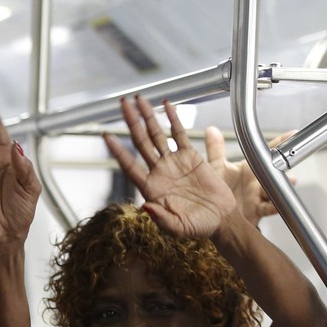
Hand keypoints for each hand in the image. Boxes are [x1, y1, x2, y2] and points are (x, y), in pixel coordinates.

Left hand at [104, 95, 238, 239]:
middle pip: (139, 141)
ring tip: (138, 98)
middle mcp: (158, 171)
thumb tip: (146, 207)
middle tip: (122, 103)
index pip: (129, 165)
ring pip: (156, 134)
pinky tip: (165, 104)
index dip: (117, 151)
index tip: (105, 135)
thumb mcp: (178, 228)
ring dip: (147, 116)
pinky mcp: (190, 156)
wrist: (220, 220)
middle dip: (130, 122)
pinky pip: (179, 133)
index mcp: (151, 187)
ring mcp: (173, 162)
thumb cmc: (197, 227)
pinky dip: (172, 118)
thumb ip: (161, 219)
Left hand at [203, 126, 297, 225]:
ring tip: (291, 180)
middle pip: (274, 169)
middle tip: (290, 157)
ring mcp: (258, 195)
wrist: (220, 216)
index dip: (279, 142)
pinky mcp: (257, 210)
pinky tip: (278, 203)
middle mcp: (257, 180)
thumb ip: (216, 150)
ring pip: (274, 187)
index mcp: (249, 168)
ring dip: (282, 184)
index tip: (292, 133)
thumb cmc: (221, 191)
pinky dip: (274, 207)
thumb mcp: (218, 169)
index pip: (266, 152)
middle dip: (284, 163)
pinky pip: (268, 208)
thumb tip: (211, 130)